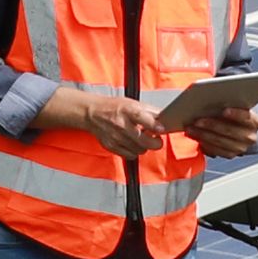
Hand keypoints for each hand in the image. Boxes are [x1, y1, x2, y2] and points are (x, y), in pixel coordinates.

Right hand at [36, 83, 164, 149]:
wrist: (93, 113)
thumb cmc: (114, 107)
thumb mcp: (133, 103)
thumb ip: (150, 111)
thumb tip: (165, 118)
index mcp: (128, 111)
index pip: (145, 120)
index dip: (156, 127)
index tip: (162, 130)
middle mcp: (122, 125)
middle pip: (144, 141)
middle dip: (155, 142)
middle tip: (156, 139)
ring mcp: (116, 137)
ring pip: (140, 150)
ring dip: (144, 146)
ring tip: (142, 139)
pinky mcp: (112, 146)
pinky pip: (130, 155)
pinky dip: (134, 151)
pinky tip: (133, 144)